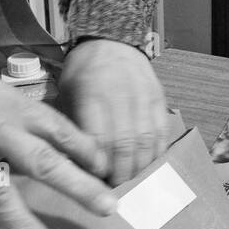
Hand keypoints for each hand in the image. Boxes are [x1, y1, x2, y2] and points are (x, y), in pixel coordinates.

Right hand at [0, 46, 116, 228]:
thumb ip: (17, 116)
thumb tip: (51, 138)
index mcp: (11, 106)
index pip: (60, 129)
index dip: (87, 150)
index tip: (108, 171)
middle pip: (43, 162)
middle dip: (79, 187)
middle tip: (108, 209)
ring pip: (0, 194)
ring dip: (26, 226)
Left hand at [58, 39, 177, 184]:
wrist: (111, 40)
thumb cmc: (83, 72)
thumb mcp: (67, 93)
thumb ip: (71, 125)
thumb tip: (73, 164)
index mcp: (91, 95)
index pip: (98, 141)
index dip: (98, 167)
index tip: (94, 182)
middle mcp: (120, 96)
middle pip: (124, 145)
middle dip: (120, 173)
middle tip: (113, 188)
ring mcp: (142, 96)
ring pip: (146, 141)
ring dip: (139, 166)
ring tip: (130, 180)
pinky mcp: (158, 97)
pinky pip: (161, 131)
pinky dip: (156, 152)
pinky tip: (147, 163)